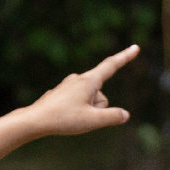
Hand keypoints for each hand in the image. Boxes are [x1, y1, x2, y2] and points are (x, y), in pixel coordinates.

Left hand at [18, 45, 138, 136]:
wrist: (34, 120)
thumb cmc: (63, 119)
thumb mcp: (93, 120)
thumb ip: (113, 117)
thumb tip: (125, 114)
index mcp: (88, 81)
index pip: (111, 66)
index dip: (125, 57)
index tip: (135, 48)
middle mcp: (79, 79)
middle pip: (101, 95)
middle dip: (98, 108)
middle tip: (81, 117)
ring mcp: (69, 85)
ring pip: (90, 100)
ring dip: (87, 110)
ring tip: (70, 117)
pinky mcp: (62, 93)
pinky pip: (78, 103)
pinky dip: (77, 111)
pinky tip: (63, 116)